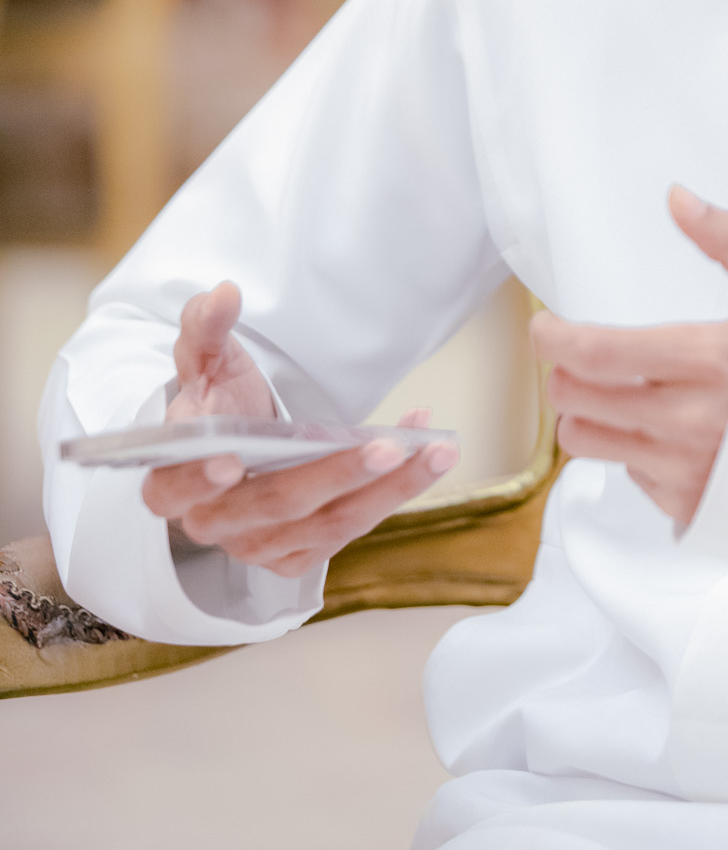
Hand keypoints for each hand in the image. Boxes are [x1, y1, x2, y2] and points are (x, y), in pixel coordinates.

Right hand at [141, 281, 457, 578]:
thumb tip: (222, 294)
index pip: (176, 486)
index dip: (199, 477)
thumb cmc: (220, 406)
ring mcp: (259, 546)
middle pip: (276, 504)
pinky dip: (393, 492)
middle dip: (335, 474)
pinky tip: (424, 453)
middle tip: (386, 447)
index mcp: (172, 481)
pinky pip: (351, 526)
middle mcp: (213, 523)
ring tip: (432, 448)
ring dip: (388, 488)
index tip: (230, 460)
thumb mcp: (206, 363)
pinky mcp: (298, 555)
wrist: (241, 448)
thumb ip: (206, 328)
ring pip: (328, 523)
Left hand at [536, 186, 727, 527]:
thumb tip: (678, 198)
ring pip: (584, 441)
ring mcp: (685, 470)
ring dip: (589, 414)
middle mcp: (687, 421)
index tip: (546, 328)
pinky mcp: (686, 507)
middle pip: (573, 397)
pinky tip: (672, 435)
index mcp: (705, 359)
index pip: (592, 353)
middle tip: (587, 357)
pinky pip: (627, 476)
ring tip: (620, 396)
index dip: (552, 338)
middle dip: (567, 371)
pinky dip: (635, 452)